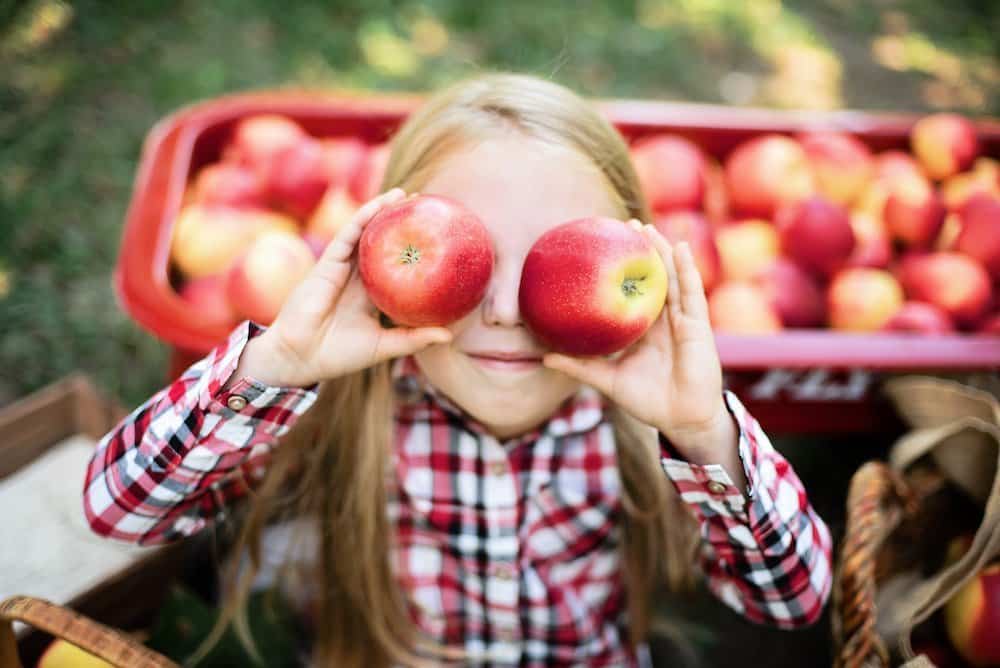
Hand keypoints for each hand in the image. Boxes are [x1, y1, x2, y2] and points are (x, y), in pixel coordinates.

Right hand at [252, 188, 452, 387]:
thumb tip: (448, 335)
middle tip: (425, 207)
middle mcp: (358, 278)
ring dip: (382, 211)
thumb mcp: (385, 345)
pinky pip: (348, 234)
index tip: (437, 237)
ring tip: (404, 195)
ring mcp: (343, 268)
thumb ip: (414, 338)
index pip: (394, 267)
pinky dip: (363, 216)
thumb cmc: (339, 355)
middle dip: (400, 224)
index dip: (411, 251)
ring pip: (365, 233)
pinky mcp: (328, 263)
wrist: (300, 356)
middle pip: (381, 244)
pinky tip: (380, 203)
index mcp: (371, 295)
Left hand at [543, 222, 731, 457]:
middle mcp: (663, 319)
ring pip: (672, 278)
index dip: (623, 268)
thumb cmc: (648, 400)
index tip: (606, 245)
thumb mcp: (608, 380)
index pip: (633, 291)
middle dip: (642, 250)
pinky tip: (679, 248)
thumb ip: (580, 367)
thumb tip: (544, 358)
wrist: (681, 420)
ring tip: (647, 228)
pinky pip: (692, 292)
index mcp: (644, 328)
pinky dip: (687, 269)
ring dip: (662, 251)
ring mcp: (682, 320)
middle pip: (653, 277)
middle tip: (625, 224)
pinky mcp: (698, 326)